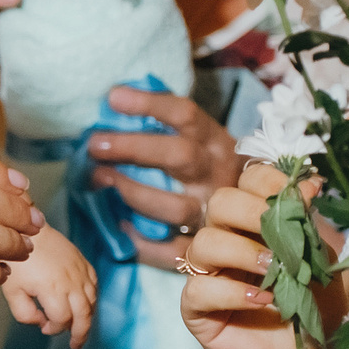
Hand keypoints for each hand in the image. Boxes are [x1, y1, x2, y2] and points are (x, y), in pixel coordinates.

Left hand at [3, 222, 97, 348]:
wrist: (28, 231)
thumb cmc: (18, 261)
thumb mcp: (12, 291)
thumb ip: (25, 314)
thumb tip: (42, 323)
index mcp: (53, 290)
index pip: (62, 320)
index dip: (54, 329)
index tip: (45, 328)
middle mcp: (71, 282)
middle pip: (84, 316)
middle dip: (80, 334)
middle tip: (75, 346)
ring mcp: (80, 272)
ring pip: (92, 303)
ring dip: (87, 319)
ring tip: (79, 329)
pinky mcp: (84, 264)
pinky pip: (94, 286)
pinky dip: (91, 299)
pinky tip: (83, 305)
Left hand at [87, 86, 237, 268]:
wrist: (254, 211)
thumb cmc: (207, 168)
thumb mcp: (198, 138)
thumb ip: (163, 122)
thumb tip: (113, 100)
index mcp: (214, 142)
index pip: (185, 114)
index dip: (149, 104)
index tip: (113, 97)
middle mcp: (217, 175)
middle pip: (180, 156)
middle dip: (134, 148)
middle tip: (94, 144)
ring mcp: (213, 214)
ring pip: (175, 207)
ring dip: (133, 193)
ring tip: (99, 180)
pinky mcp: (205, 249)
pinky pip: (171, 251)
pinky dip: (142, 242)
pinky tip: (119, 226)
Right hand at [179, 162, 335, 348]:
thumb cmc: (317, 308)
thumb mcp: (324, 260)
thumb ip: (311, 223)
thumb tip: (308, 182)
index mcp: (255, 223)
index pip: (246, 182)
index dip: (268, 182)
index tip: (298, 197)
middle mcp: (227, 241)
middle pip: (219, 203)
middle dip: (252, 213)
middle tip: (280, 238)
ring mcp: (208, 275)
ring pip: (203, 243)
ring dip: (242, 252)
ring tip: (273, 271)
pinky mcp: (196, 311)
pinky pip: (197, 290)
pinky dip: (230, 292)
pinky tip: (261, 301)